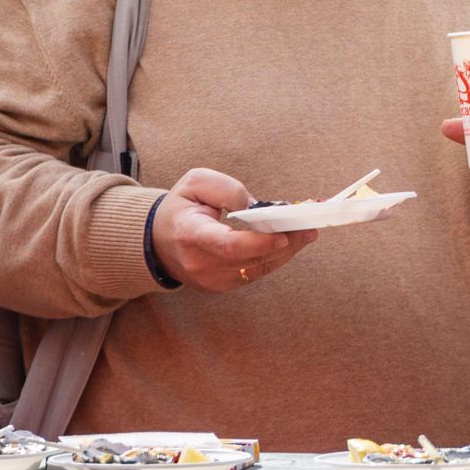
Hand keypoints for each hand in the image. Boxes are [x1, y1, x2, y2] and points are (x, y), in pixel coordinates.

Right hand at [150, 168, 317, 291]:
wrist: (159, 241)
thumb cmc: (181, 207)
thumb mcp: (196, 182)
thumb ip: (226, 189)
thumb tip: (255, 207)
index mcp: (190, 234)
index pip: (227, 245)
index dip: (259, 242)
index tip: (284, 234)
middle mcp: (199, 263)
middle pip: (250, 258)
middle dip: (285, 242)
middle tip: (310, 226)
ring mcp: (210, 279)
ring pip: (258, 268)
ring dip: (287, 251)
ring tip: (308, 232)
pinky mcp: (221, 286)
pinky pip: (255, 273)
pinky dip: (275, 257)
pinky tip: (292, 242)